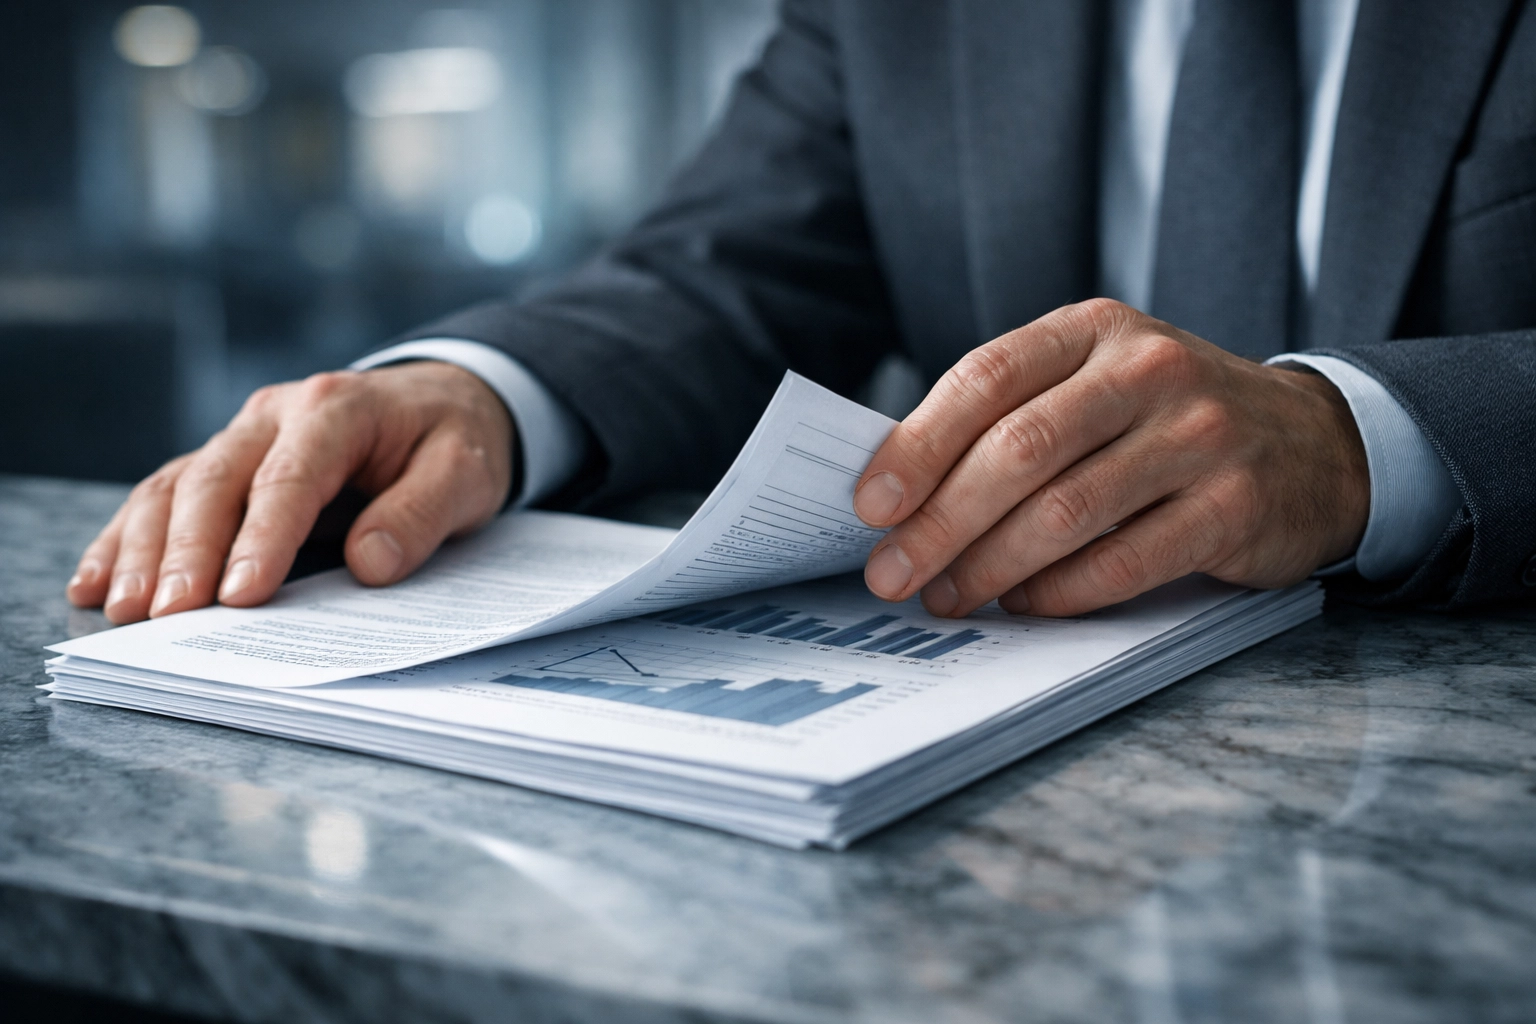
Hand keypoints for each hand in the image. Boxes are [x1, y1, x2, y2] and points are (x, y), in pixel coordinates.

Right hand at [67, 362, 514, 623]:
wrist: (445, 402)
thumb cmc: (454, 441)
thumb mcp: (466, 473)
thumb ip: (421, 514)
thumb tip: (371, 565)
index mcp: (337, 409)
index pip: (290, 477)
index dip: (261, 538)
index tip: (240, 595)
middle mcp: (277, 415)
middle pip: (216, 480)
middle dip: (187, 551)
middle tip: (166, 615)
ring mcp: (244, 435)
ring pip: (178, 486)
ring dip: (145, 550)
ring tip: (124, 611)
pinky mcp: (227, 461)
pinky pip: (166, 494)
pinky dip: (128, 538)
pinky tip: (97, 582)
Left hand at [852, 298, 1368, 617]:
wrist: (1315, 444)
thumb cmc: (1166, 419)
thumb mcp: (1096, 383)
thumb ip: (1012, 417)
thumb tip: (900, 491)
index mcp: (1095, 329)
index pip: (986, 378)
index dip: (918, 445)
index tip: (870, 505)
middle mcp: (1149, 370)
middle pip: (1019, 450)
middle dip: (940, 522)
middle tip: (893, 575)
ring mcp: (1200, 435)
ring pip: (1067, 511)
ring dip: (990, 566)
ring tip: (948, 597)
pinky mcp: (1235, 507)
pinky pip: (1126, 562)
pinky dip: (1061, 592)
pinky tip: (1024, 605)